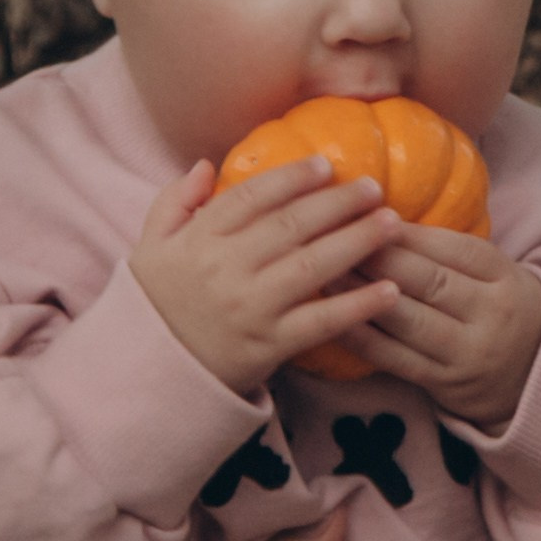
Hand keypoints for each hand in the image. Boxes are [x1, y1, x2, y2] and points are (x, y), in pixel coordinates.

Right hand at [130, 157, 401, 394]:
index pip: (252, 196)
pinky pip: (321, 321)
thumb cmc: (155, 305)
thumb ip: (175, 202)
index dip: (292, 177)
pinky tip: (391, 291)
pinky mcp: (270, 346)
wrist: (149, 375)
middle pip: (291, 225)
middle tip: (374, 188)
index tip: (326, 165)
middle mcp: (227, 268)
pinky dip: (358, 305)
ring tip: (391, 224)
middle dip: (338, 203)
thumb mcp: (151, 246)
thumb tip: (205, 165)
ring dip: (358, 241)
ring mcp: (251, 308)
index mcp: (200, 239)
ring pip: (313, 266)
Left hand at [343, 226, 540, 428]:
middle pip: (430, 282)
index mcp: (504, 277)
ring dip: (362, 294)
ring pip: (409, 321)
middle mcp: (490, 315)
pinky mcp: (443, 383)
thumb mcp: (492, 271)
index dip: (409, 234)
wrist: (532, 373)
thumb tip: (382, 217)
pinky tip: (335, 316)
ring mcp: (467, 353)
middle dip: (380, 258)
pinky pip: (395, 358)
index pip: (455, 248)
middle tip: (338, 238)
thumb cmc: (496, 305)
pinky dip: (362, 336)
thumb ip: (449, 249)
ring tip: (327, 273)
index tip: (369, 215)